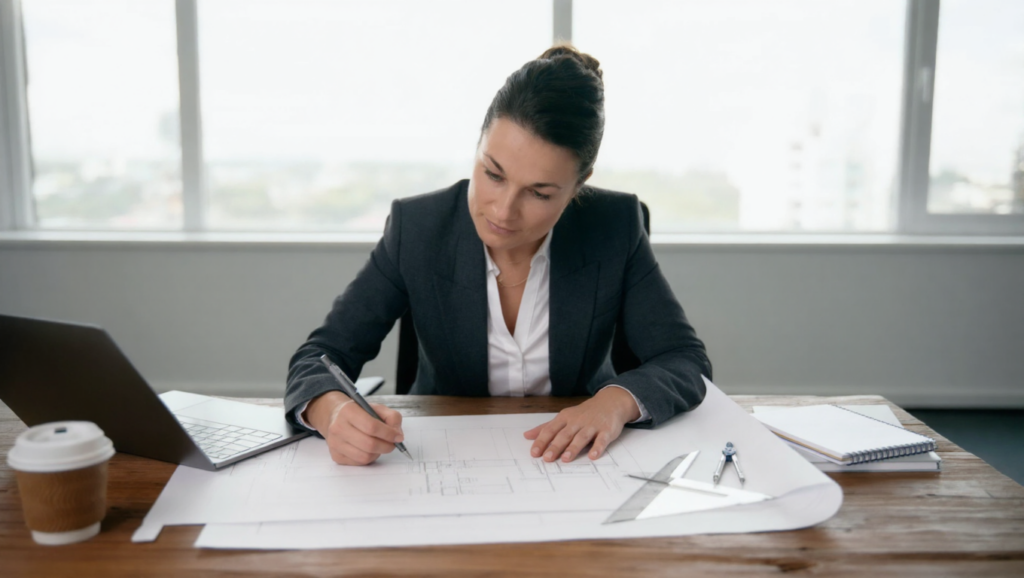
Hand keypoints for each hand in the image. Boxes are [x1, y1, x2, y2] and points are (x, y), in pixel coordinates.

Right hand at [304, 390, 403, 465]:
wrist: (338, 417)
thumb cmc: (360, 413)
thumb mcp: (377, 409)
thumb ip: (392, 418)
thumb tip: (397, 435)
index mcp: (349, 411)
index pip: (372, 427)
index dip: (388, 434)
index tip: (398, 437)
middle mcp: (338, 427)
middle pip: (369, 444)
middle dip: (386, 446)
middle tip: (392, 444)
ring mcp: (335, 443)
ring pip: (364, 456)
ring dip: (378, 453)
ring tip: (379, 445)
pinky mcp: (335, 455)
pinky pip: (359, 462)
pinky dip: (369, 458)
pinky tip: (368, 450)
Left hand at [523, 387, 640, 462]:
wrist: (610, 402)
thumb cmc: (584, 413)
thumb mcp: (564, 417)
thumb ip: (546, 427)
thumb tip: (527, 436)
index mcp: (565, 418)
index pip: (550, 430)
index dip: (542, 441)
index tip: (534, 453)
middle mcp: (577, 421)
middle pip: (564, 435)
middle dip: (555, 446)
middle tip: (547, 458)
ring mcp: (592, 426)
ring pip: (581, 437)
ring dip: (573, 447)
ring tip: (566, 458)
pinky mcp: (606, 430)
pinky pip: (602, 439)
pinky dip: (598, 447)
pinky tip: (593, 456)